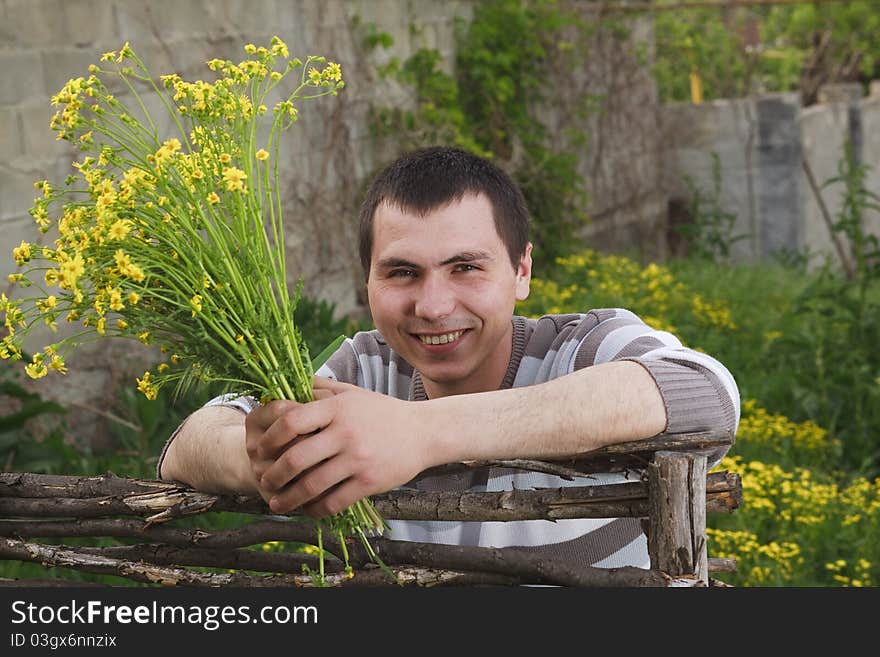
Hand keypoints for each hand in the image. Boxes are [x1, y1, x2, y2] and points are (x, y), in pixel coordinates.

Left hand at [248, 377, 429, 517]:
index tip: (262, 448)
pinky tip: (308, 510)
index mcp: (338, 409)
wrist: (425, 432)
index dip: (271, 437)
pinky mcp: (370, 483)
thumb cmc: (384, 412)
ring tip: (277, 502)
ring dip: (289, 498)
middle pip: (296, 457)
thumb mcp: (353, 394)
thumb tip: (288, 384)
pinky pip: (334, 502)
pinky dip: (316, 509)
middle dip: (274, 474)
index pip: (292, 421)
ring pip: (312, 485)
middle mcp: (346, 433)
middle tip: (265, 480)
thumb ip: (321, 389)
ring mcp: (358, 459)